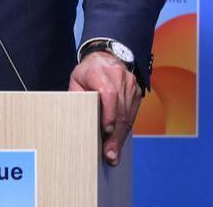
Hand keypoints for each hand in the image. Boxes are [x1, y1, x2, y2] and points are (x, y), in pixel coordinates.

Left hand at [68, 51, 140, 166]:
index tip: (106, 131)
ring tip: (113, 153)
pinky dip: (125, 129)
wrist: (104, 58)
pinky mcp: (137, 90)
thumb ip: (76, 99)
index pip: (109, 93)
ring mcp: (130, 83)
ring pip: (127, 113)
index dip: (109, 113)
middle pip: (120, 109)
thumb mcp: (76, 82)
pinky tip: (119, 141)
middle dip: (115, 135)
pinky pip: (132, 113)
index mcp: (99, 72)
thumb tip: (76, 123)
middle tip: (110, 155)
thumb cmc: (87, 73)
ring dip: (121, 136)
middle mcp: (117, 75)